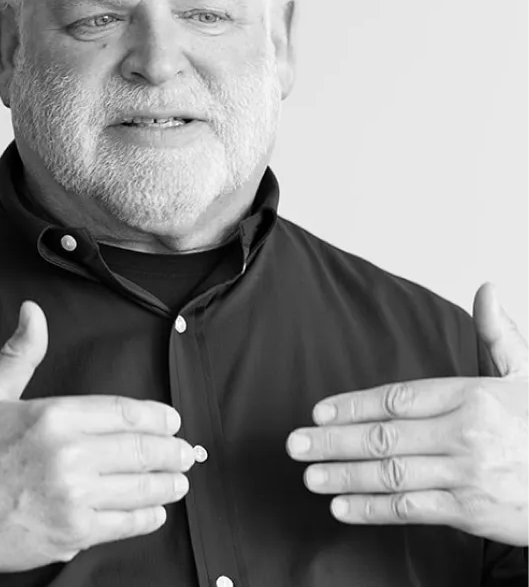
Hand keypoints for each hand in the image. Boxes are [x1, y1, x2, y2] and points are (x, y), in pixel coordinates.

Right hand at [0, 300, 194, 584]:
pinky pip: (122, 524)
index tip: (171, 420)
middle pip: (138, 449)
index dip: (155, 417)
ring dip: (166, 484)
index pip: (122, 412)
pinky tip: (156, 513)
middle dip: (170, 451)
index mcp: (54, 416)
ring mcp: (72, 496)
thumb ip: (20, 353)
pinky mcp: (71, 533)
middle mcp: (68, 455)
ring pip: (138, 487)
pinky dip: (145, 518)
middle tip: (187, 452)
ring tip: (180, 480)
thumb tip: (32, 311)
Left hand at [285, 282, 528, 545]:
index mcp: (471, 395)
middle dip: (332, 440)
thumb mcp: (526, 374)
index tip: (319, 410)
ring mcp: (466, 475)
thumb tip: (487, 288)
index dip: (353, 404)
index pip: (397, 398)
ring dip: (344, 476)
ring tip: (310, 475)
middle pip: (384, 436)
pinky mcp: (472, 513)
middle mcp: (464, 434)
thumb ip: (498, 335)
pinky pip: (412, 509)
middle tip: (295, 444)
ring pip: (391, 473)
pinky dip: (374, 509)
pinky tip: (344, 506)